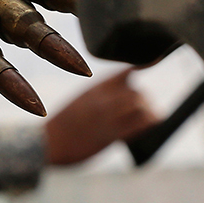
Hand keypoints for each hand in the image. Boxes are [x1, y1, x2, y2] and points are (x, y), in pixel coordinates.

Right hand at [44, 67, 159, 165]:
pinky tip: (150, 125)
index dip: (143, 64)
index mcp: (93, 89)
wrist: (46, 143)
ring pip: (140, 105)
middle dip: (143, 99)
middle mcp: (101, 100)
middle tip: (141, 110)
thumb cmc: (61, 126)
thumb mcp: (79, 102)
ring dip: (147, 112)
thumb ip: (100, 96)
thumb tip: (123, 97)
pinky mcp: (111, 135)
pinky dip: (150, 123)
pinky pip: (140, 124)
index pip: (124, 71)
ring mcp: (106, 117)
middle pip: (136, 91)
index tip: (157, 59)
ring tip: (144, 120)